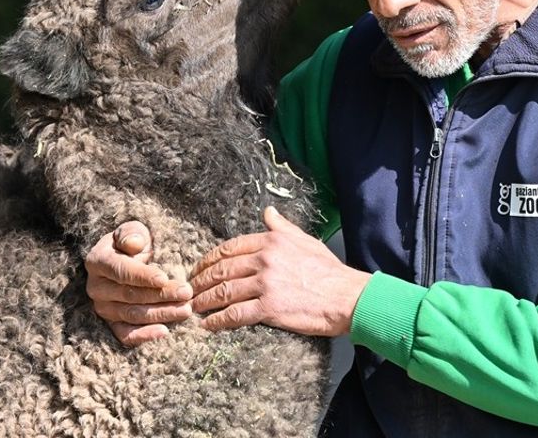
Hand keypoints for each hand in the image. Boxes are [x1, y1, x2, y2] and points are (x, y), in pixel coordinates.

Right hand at [84, 221, 192, 346]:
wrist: (126, 258)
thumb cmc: (134, 242)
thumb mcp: (133, 230)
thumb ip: (131, 234)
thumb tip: (134, 243)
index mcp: (98, 261)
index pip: (122, 271)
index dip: (143, 276)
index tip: (164, 278)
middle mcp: (96, 287)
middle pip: (130, 295)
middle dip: (161, 295)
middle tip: (187, 294)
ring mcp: (103, 307)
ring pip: (132, 314)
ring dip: (160, 314)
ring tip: (185, 310)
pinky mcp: (111, 323)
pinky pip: (125, 334)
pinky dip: (143, 336)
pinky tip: (165, 332)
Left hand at [190, 206, 371, 335]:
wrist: (347, 297)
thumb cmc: (329, 271)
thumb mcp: (305, 240)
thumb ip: (282, 227)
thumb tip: (268, 212)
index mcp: (271, 241)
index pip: (230, 247)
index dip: (209, 259)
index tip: (199, 267)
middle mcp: (265, 259)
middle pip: (221, 269)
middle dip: (201, 281)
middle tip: (190, 289)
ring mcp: (266, 284)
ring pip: (223, 291)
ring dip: (204, 301)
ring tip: (194, 307)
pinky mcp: (269, 308)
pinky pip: (235, 314)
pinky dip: (218, 321)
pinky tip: (209, 325)